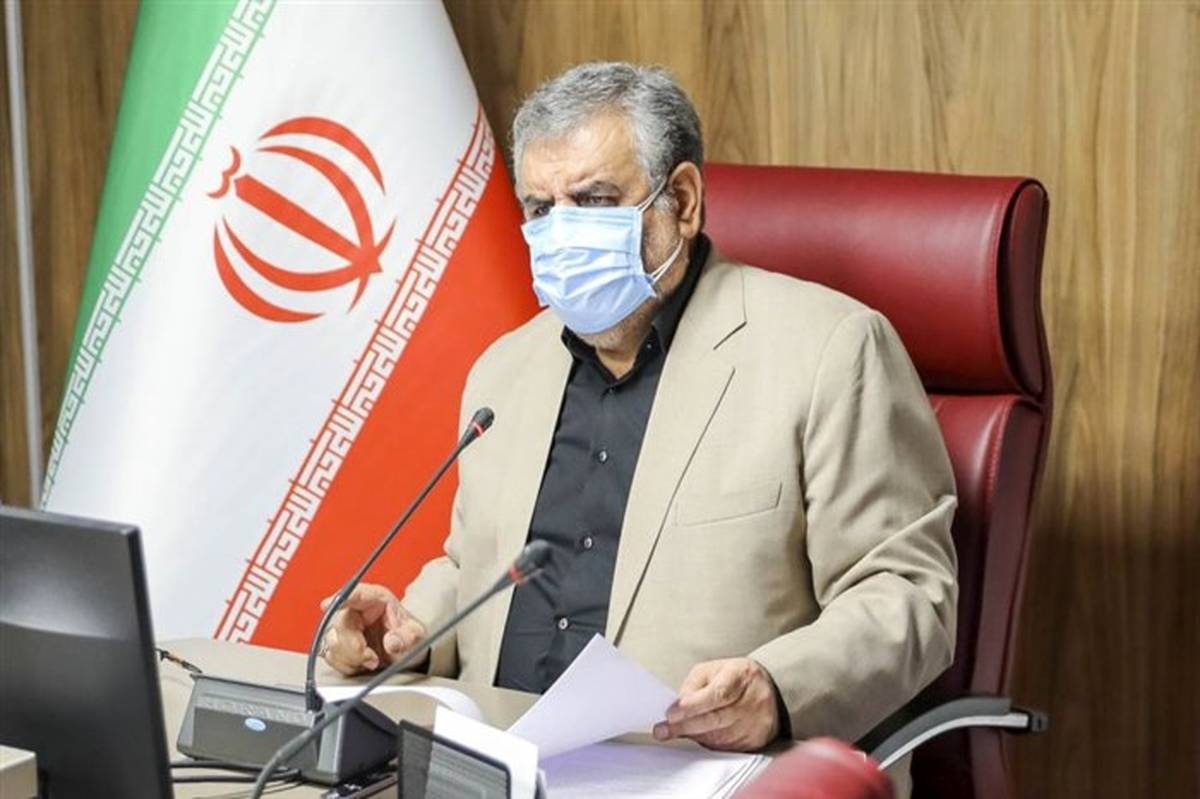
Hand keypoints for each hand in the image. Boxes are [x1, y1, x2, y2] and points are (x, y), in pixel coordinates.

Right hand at [318, 583, 425, 675]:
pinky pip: (331, 656)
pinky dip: (347, 665)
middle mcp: (356, 609)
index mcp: (375, 598)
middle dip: (354, 647)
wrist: (404, 652)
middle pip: (341, 624)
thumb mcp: (415, 635)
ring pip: (333, 642)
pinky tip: (361, 664)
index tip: (327, 604)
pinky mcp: (338, 644)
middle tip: (372, 658)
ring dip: (351, 658)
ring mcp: (344, 627)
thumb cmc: (408, 637)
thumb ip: (407, 637)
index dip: (341, 598)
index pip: (356, 593)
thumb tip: (391, 642)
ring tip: (371, 661)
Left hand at [653, 658, 779, 750]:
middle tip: (663, 730)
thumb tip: (677, 707)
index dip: (693, 706)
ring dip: (694, 735)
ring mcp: (756, 724)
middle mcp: (752, 702)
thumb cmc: (735, 678)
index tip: (671, 713)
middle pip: (716, 719)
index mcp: (741, 676)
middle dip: (686, 726)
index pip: (718, 694)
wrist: (771, 689)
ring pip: (719, 736)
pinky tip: (696, 735)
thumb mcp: (713, 670)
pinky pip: (726, 747)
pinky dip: (708, 742)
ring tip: (674, 731)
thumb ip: (693, 686)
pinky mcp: (755, 741)